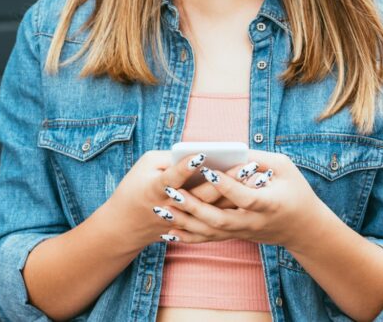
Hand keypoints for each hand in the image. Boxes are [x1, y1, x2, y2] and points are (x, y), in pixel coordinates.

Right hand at [104, 149, 248, 250]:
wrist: (126, 226)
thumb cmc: (135, 188)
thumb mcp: (144, 167)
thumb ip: (170, 158)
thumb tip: (202, 154)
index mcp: (154, 190)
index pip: (171, 179)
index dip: (185, 168)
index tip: (201, 155)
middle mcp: (171, 208)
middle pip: (201, 195)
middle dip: (225, 180)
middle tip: (246, 165)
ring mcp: (183, 221)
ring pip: (214, 210)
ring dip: (236, 195)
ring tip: (256, 180)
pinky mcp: (192, 228)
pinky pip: (217, 218)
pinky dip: (234, 207)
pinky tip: (251, 195)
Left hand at [150, 149, 328, 248]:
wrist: (304, 229)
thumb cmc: (296, 191)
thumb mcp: (286, 169)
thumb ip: (260, 158)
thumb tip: (231, 151)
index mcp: (269, 204)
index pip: (245, 197)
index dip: (227, 185)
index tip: (208, 170)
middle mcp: (254, 222)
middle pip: (221, 219)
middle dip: (194, 206)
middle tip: (172, 191)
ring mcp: (243, 232)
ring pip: (211, 232)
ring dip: (185, 222)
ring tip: (162, 208)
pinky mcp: (236, 236)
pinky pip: (209, 238)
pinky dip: (188, 236)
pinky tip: (168, 231)